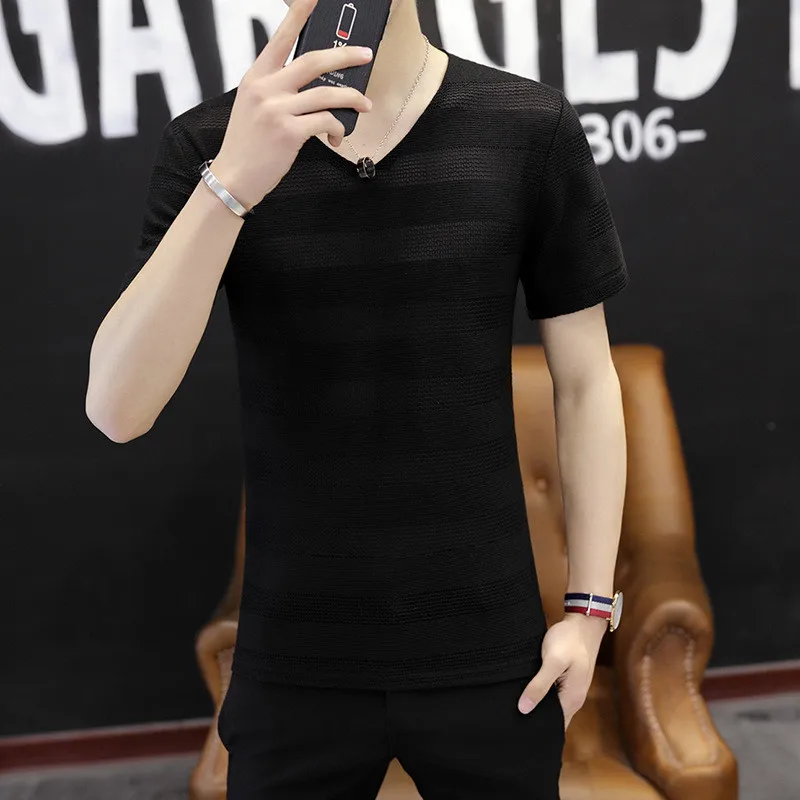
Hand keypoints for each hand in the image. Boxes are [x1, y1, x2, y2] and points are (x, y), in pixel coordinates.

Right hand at [210, 0, 373, 209]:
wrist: (234, 177)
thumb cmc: (248, 144)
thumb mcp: (253, 105)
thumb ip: (276, 88)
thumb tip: (315, 84)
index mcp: (256, 76)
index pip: (281, 37)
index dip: (299, 14)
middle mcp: (266, 88)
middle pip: (313, 61)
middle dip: (345, 57)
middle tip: (365, 55)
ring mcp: (277, 109)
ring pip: (326, 95)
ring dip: (352, 99)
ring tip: (364, 105)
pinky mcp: (289, 132)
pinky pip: (325, 122)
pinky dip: (337, 128)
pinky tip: (336, 137)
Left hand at [516, 613, 606, 728]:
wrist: (583, 622)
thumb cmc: (569, 640)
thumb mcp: (553, 662)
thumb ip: (539, 686)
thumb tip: (524, 709)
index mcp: (572, 699)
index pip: (553, 726)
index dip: (536, 728)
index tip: (516, 729)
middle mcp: (573, 699)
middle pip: (553, 719)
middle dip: (535, 720)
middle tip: (511, 720)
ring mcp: (571, 689)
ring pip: (552, 706)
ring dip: (538, 706)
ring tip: (514, 707)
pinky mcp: (567, 680)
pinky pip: (553, 695)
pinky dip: (541, 695)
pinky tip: (527, 691)